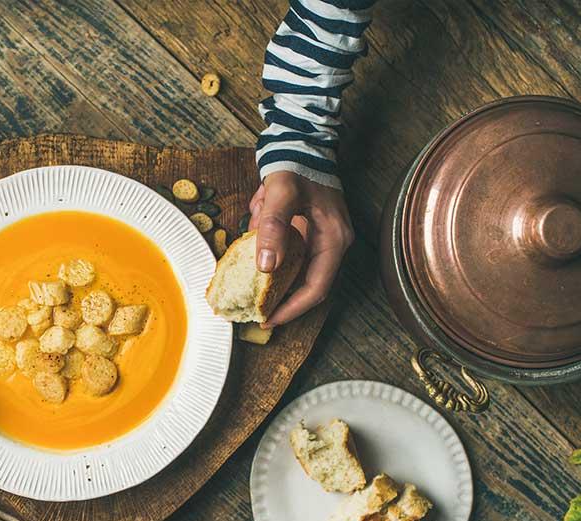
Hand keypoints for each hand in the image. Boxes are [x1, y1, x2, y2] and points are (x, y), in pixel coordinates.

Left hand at [248, 171, 353, 327]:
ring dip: (270, 272)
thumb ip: (274, 227)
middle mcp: (332, 242)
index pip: (315, 289)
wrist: (302, 140)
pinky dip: (270, 252)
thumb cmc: (297, 164)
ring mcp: (321, 237)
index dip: (291, 309)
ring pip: (295, 269)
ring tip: (247, 268)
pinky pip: (289, 252)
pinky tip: (253, 236)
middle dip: (278, 297)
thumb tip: (267, 267)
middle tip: (251, 309)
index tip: (267, 320)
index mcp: (333, 239)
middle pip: (307, 285)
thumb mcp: (282, 193)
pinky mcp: (308, 230)